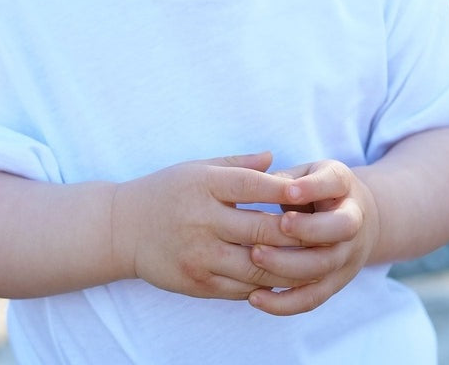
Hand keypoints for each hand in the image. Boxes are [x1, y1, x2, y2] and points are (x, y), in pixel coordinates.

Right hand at [111, 152, 307, 300]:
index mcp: (204, 186)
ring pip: (257, 266)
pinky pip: (241, 288)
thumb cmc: (165, 191)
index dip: (282, 191)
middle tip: (326, 231)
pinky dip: (267, 284)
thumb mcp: (197, 168)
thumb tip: (274, 159)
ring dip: (290, 265)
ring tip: (315, 259)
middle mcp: (202, 221)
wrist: (122, 229)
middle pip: (261, 230)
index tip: (308, 192)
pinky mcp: (197, 283)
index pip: (251, 187)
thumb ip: (237, 165)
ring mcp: (200, 255)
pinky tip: (286, 278)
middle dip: (298, 233)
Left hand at [247, 159, 378, 316]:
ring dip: (288, 264)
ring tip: (255, 254)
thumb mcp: (306, 172)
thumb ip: (285, 179)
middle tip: (277, 224)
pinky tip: (255, 297)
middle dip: (308, 229)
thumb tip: (254, 185)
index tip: (289, 190)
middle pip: (340, 228)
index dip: (313, 188)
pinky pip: (311, 298)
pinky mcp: (334, 283)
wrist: (357, 219)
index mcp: (343, 185)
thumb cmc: (317, 189)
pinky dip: (284, 303)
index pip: (334, 182)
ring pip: (323, 266)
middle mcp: (353, 221)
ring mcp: (346, 256)